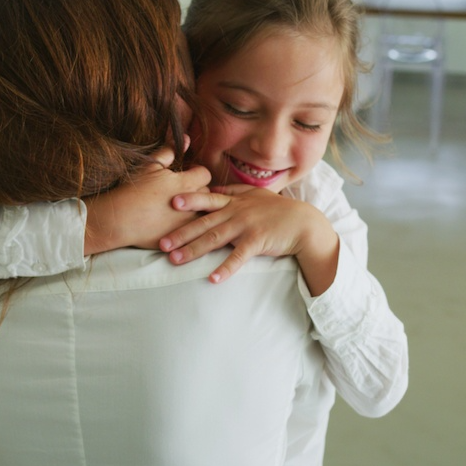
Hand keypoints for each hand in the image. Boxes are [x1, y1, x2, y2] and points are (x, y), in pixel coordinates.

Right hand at [83, 146, 210, 253]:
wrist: (118, 219)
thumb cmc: (133, 189)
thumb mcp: (150, 165)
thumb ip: (170, 151)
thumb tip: (186, 138)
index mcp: (186, 183)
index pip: (205, 174)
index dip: (196, 173)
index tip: (186, 175)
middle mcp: (192, 203)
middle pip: (206, 194)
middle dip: (197, 191)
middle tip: (181, 192)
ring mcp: (188, 223)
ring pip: (202, 213)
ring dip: (195, 209)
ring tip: (179, 209)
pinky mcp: (181, 238)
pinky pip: (193, 231)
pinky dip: (188, 226)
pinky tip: (175, 223)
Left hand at [159, 184, 338, 291]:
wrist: (304, 223)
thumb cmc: (278, 210)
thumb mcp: (255, 194)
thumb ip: (234, 190)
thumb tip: (215, 186)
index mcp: (234, 201)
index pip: (207, 199)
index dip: (189, 200)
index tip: (170, 202)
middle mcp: (237, 212)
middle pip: (204, 223)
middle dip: (181, 233)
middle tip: (161, 243)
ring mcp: (246, 226)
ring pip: (215, 239)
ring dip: (194, 250)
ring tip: (176, 260)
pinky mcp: (257, 242)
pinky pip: (238, 257)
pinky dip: (225, 268)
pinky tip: (212, 278)